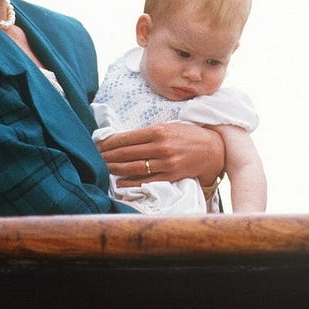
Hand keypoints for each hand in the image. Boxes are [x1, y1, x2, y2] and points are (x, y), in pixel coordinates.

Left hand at [97, 123, 224, 186]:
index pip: (126, 138)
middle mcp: (161, 147)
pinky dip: (130, 181)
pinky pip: (146, 180)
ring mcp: (166, 163)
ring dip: (115, 168)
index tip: (97, 145)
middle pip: (126, 153)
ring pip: (133, 167)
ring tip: (104, 167)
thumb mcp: (169, 126)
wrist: (213, 149)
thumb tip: (123, 139)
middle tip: (94, 157)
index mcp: (159, 131)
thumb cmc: (189, 135)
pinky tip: (119, 181)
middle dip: (107, 155)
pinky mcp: (171, 175)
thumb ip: (149, 133)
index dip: (108, 142)